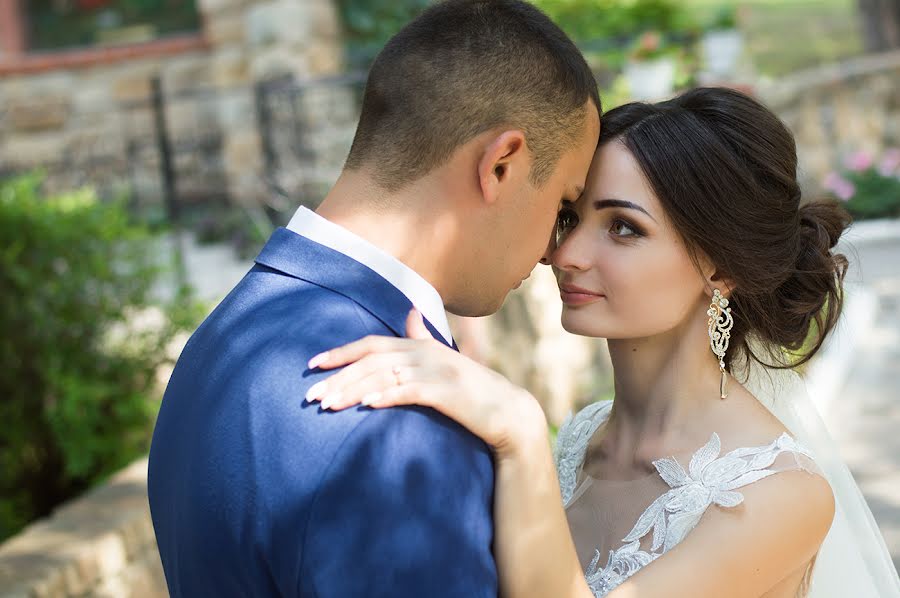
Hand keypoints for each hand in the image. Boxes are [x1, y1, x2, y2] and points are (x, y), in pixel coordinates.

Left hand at [305, 309, 547, 457]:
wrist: (508, 412)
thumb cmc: (471, 391)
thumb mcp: (445, 359)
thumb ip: (423, 337)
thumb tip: (410, 313)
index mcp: (421, 345)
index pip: (372, 344)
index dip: (341, 352)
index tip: (313, 365)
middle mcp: (425, 353)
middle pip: (372, 359)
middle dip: (337, 376)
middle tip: (310, 395)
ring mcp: (437, 370)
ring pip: (384, 376)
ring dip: (352, 390)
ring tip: (328, 406)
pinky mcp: (447, 392)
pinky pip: (410, 391)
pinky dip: (387, 396)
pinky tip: (367, 405)